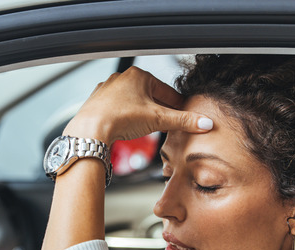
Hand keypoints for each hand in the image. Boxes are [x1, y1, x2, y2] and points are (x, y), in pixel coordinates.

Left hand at [63, 66, 212, 143]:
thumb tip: (204, 123)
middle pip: (150, 96)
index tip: (185, 114)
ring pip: (133, 101)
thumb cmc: (119, 118)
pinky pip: (118, 107)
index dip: (178, 105)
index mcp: (139, 75)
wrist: (90, 129)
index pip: (167, 91)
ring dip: (143, 112)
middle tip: (169, 123)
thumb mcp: (158, 120)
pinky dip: (126, 115)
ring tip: (149, 126)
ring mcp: (108, 89)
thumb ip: (183, 121)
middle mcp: (122, 78)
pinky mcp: (98, 102)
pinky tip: (129, 125)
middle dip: (160, 109)